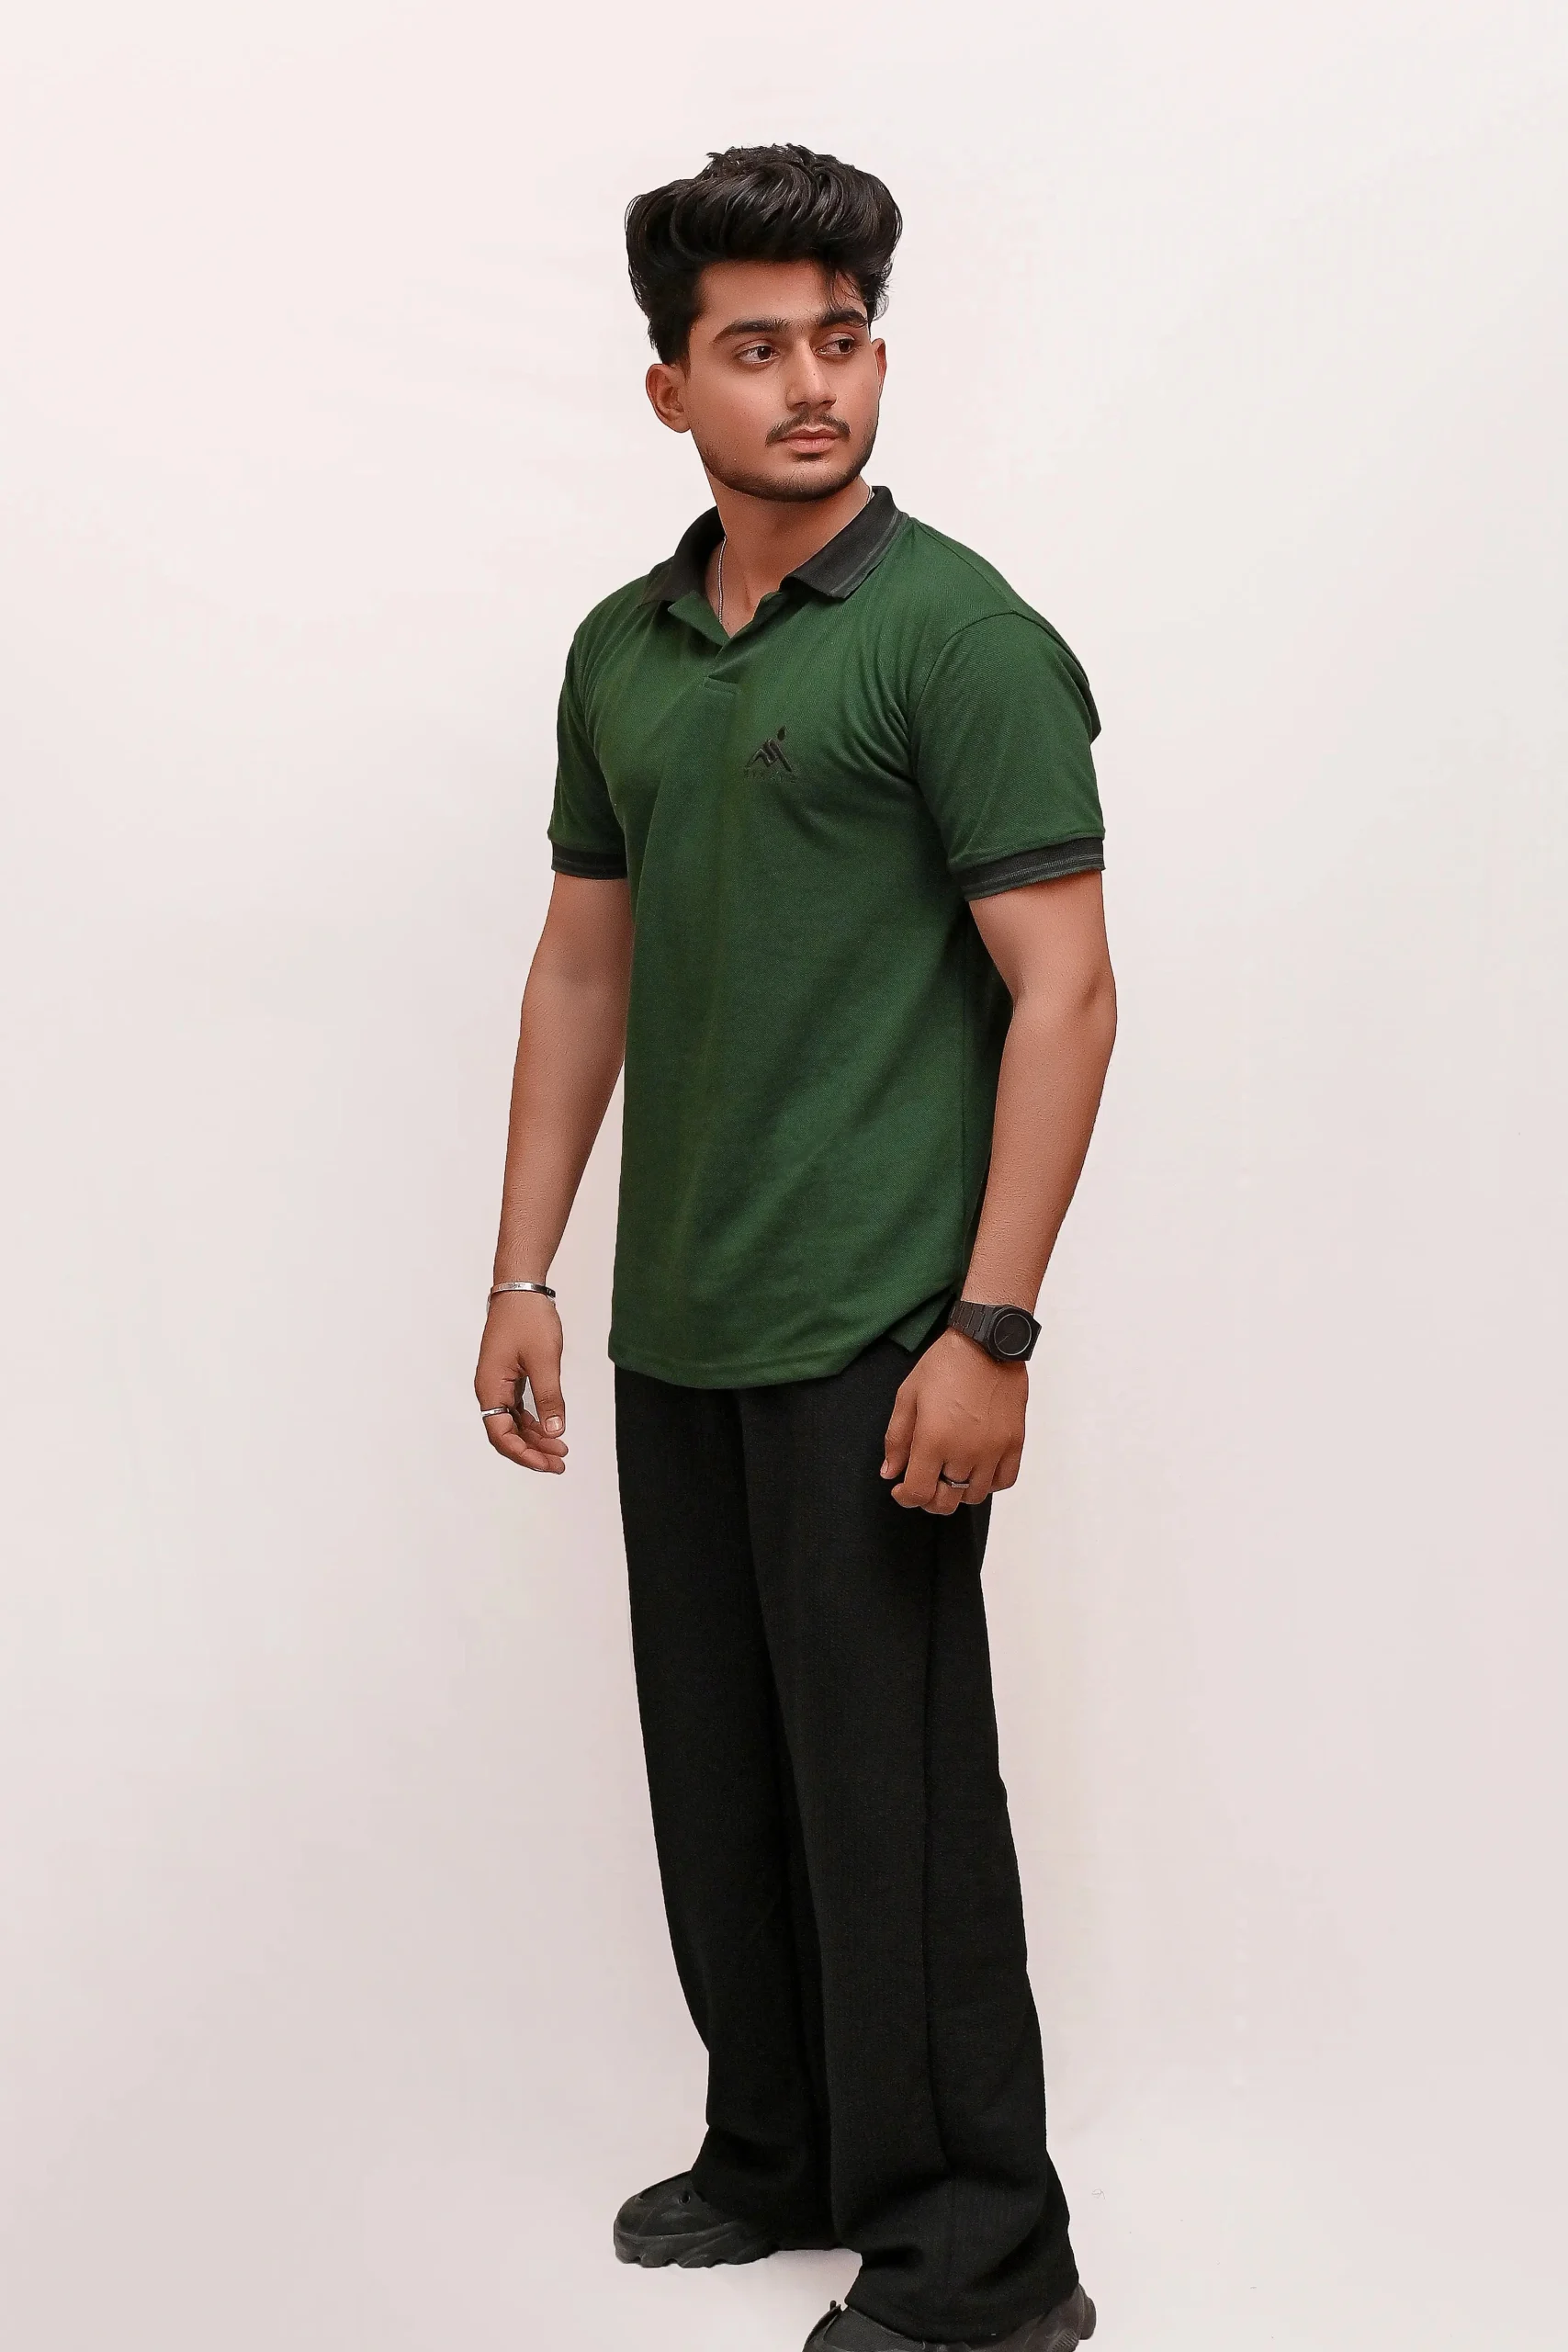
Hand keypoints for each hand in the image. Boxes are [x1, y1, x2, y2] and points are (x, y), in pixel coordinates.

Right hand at [475, 1292, 569, 1473]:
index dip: (524, 1454)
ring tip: (560, 1450)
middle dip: (532, 1451)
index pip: (501, 1435)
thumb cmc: (527, 1319)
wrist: (521, 1289)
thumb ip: (549, 1398)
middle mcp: (489, 1390)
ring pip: (513, 1423)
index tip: (548, 1464)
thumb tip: (555, 1432)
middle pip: (506, 1433)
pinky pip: (517, 1409)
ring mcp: (498, 1384)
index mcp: (490, 1388)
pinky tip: (551, 1428)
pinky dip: (534, 1421)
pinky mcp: (508, 1377)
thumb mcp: (544, 1360)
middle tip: (560, 1463)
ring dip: (535, 1438)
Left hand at [880, 1329, 1025, 1513]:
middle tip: (925, 1483)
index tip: (901, 1488)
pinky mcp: (1014, 1442)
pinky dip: (989, 1483)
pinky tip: (977, 1469)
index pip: (918, 1493)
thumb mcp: (908, 1396)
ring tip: (950, 1472)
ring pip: (975, 1495)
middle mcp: (965, 1452)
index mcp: (934, 1440)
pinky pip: (1004, 1481)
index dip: (905, 1497)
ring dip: (958, 1491)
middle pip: (946, 1501)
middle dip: (929, 1499)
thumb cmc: (944, 1365)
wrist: (986, 1343)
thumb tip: (890, 1472)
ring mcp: (993, 1450)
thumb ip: (896, 1439)